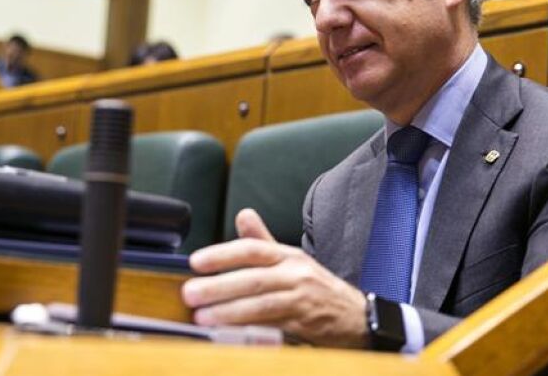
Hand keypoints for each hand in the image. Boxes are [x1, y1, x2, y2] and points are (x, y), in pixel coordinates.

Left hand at [181, 208, 368, 347]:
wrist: (357, 316)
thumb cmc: (318, 288)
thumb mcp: (293, 260)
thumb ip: (263, 241)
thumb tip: (243, 215)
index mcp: (288, 256)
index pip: (252, 249)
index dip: (223, 254)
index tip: (196, 261)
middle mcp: (296, 274)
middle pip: (253, 278)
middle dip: (218, 286)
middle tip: (190, 292)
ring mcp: (302, 300)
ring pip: (261, 304)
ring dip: (229, 311)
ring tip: (202, 316)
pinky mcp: (305, 325)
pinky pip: (273, 327)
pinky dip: (250, 331)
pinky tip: (230, 333)